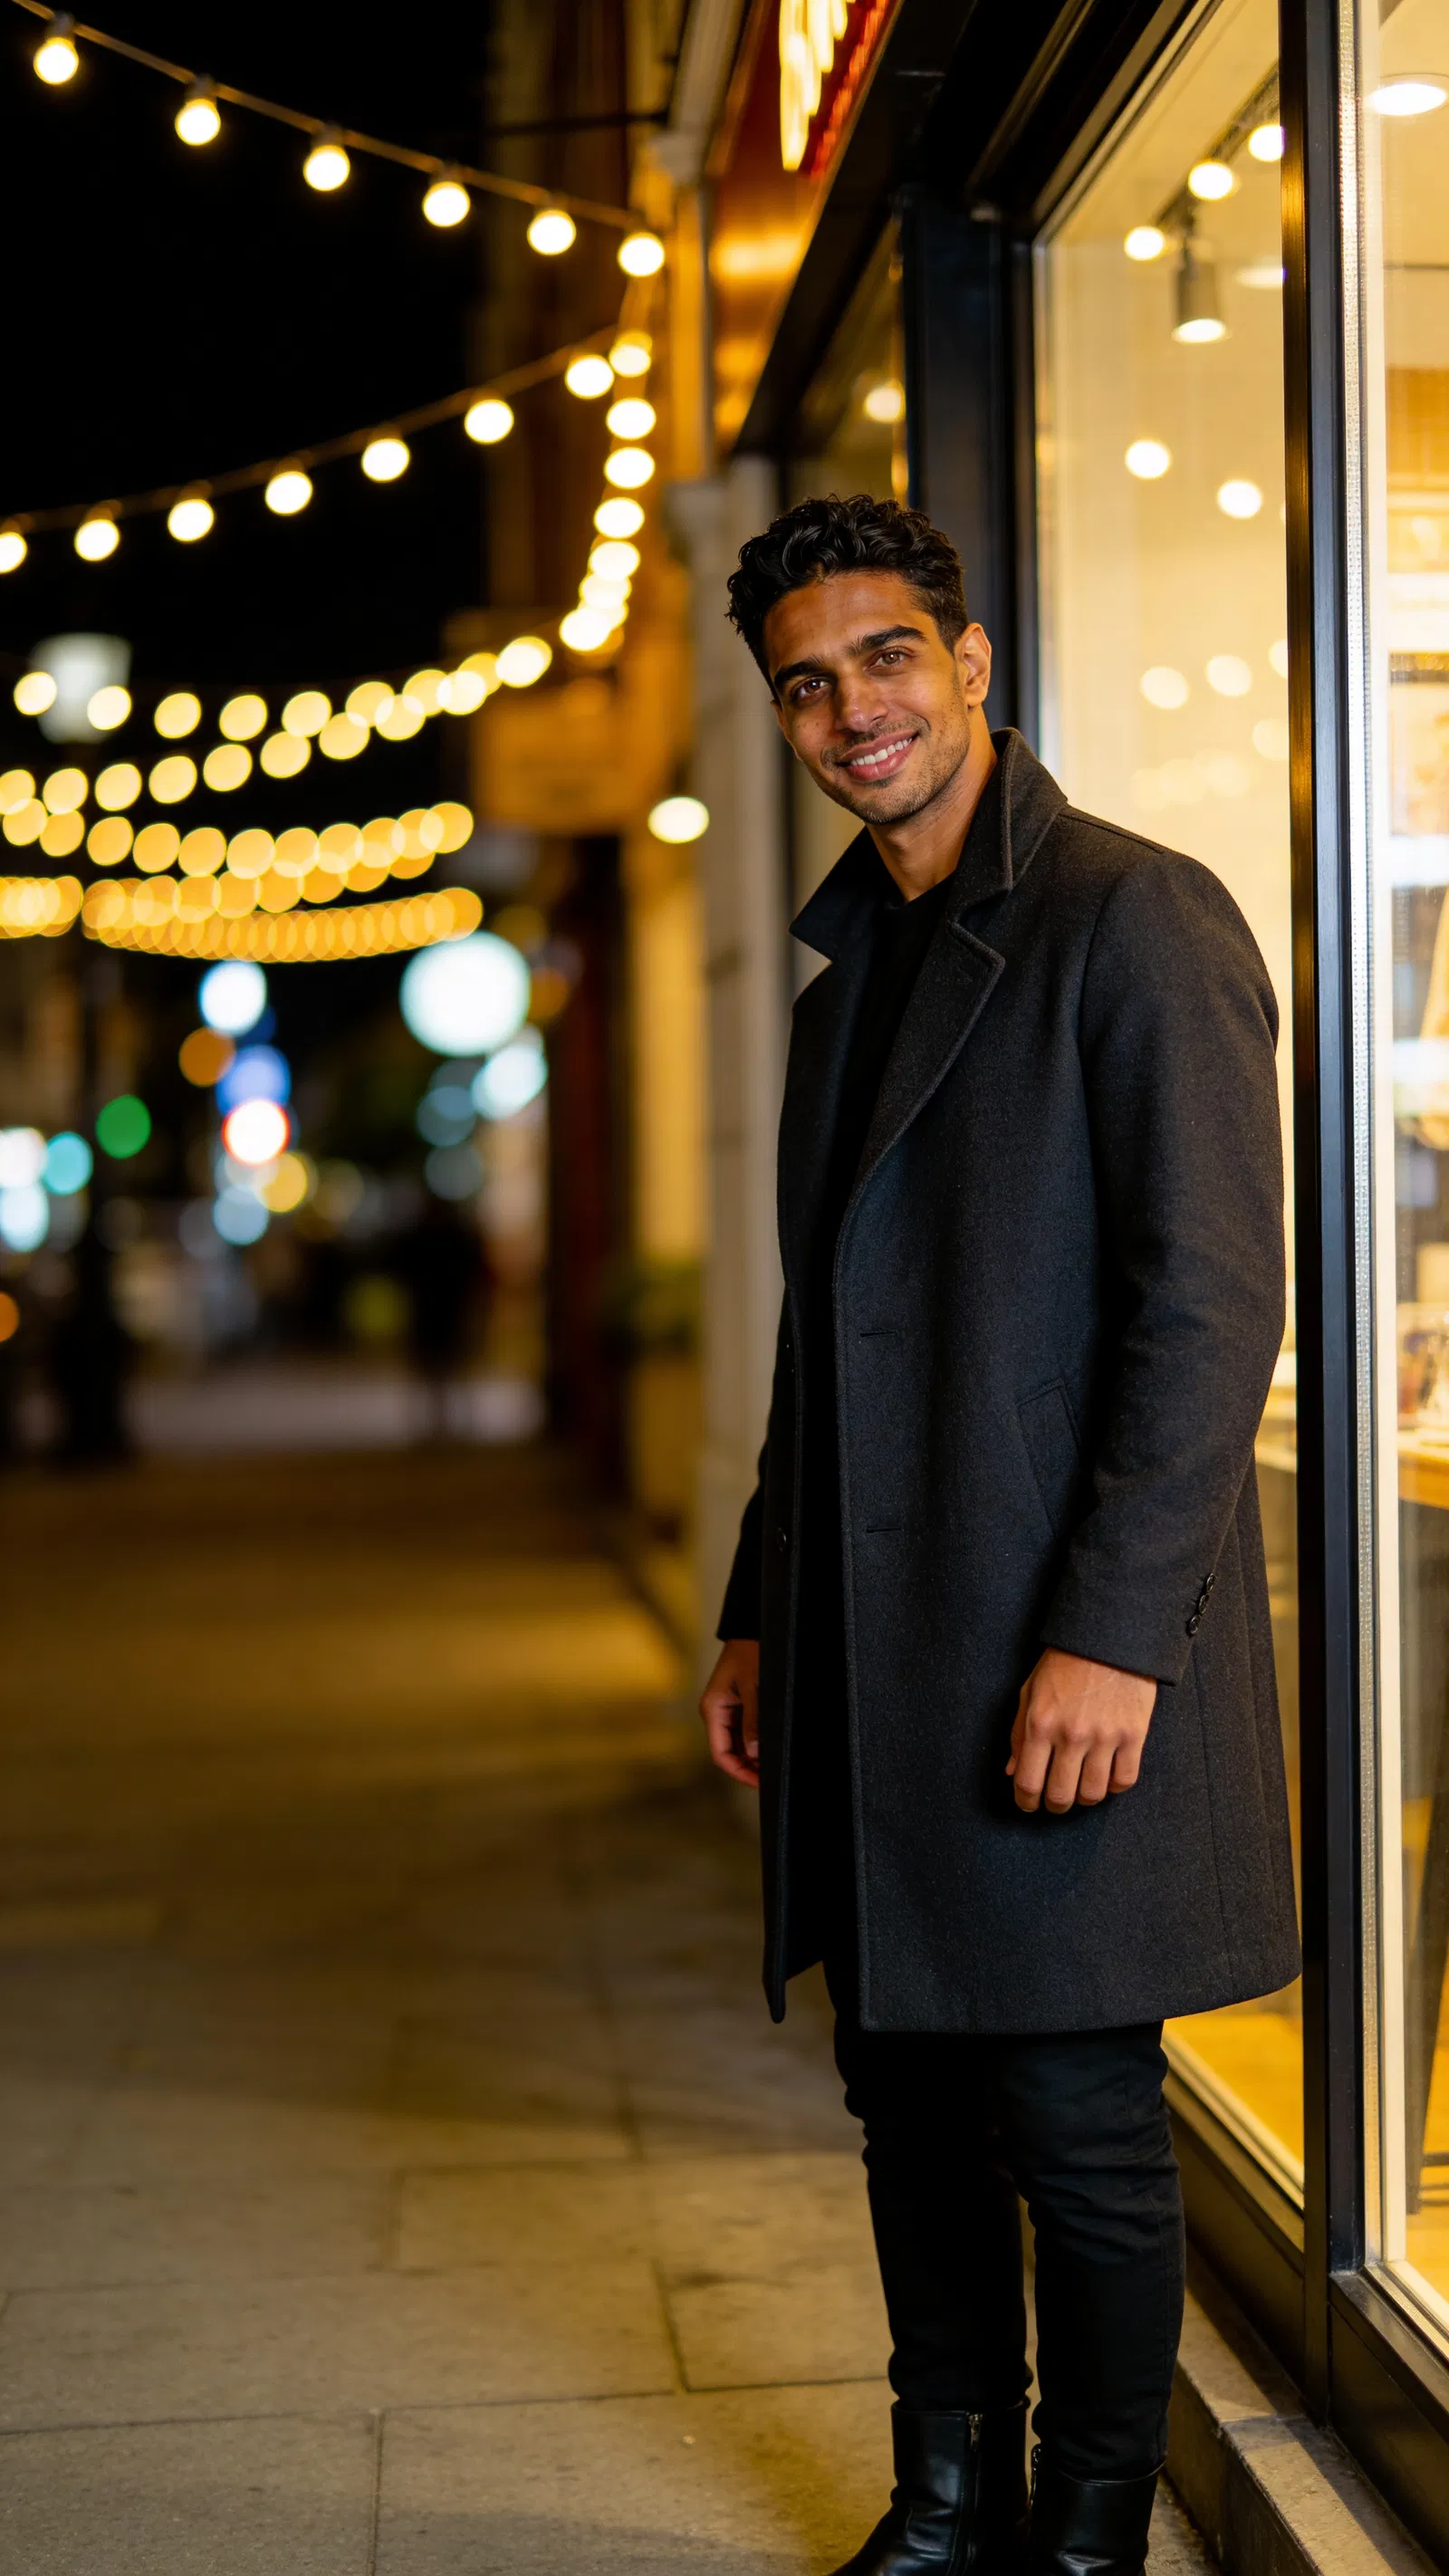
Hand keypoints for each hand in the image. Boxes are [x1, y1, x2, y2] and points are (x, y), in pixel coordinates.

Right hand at [700, 1639, 760, 1787]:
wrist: (753, 1628)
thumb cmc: (751, 1651)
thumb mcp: (754, 1685)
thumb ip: (754, 1720)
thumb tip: (754, 1751)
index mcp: (713, 1709)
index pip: (721, 1754)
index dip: (739, 1772)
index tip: (760, 1781)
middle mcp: (717, 1712)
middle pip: (729, 1752)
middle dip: (748, 1767)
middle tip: (772, 1777)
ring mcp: (727, 1710)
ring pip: (738, 1744)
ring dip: (754, 1757)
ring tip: (774, 1765)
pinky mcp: (738, 1705)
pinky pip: (745, 1731)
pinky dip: (757, 1742)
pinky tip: (771, 1748)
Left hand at [1007, 1648, 1155, 1814]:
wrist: (1109, 1636)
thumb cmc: (1064, 1663)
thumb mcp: (1030, 1692)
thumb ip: (1019, 1734)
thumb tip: (1013, 1772)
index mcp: (1040, 1723)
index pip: (1028, 1782)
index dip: (1025, 1802)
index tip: (1028, 1805)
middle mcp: (1071, 1735)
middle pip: (1061, 1796)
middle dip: (1054, 1806)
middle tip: (1056, 1801)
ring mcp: (1104, 1736)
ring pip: (1093, 1794)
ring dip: (1084, 1798)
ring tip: (1082, 1787)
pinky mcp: (1133, 1735)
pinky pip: (1124, 1780)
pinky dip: (1114, 1786)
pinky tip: (1107, 1775)